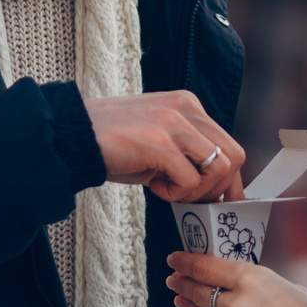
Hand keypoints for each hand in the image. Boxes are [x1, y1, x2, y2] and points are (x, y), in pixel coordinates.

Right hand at [86, 92, 244, 201]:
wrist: (73, 136)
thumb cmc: (113, 143)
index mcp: (188, 105)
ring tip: (170, 191)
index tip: (216, 200)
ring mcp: (174, 123)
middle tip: (193, 200)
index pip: (229, 145)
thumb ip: (186, 152)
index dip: (228, 180)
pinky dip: (175, 194)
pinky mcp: (160, 143)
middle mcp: (186, 108)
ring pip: (218, 168)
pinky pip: (189, 181)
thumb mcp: (159, 140)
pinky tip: (154, 188)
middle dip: (218, 189)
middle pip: (233, 157)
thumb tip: (214, 184)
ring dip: (197, 191)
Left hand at [167, 252, 306, 306]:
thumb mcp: (290, 287)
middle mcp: (238, 306)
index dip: (185, 261)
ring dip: (188, 306)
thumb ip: (259, 285)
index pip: (205, 267)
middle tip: (175, 278)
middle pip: (198, 291)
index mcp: (253, 280)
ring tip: (181, 300)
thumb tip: (237, 284)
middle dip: (183, 283)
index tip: (175, 259)